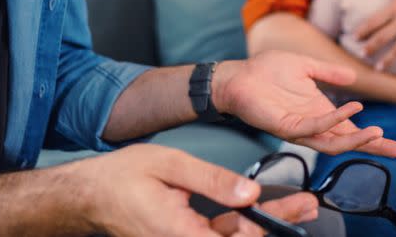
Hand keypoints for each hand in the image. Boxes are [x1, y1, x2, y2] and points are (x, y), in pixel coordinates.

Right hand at [84, 144, 318, 236]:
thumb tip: (249, 194)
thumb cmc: (122, 177)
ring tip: (296, 205)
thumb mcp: (170, 165)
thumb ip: (211, 181)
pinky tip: (258, 209)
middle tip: (307, 206)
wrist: (88, 195)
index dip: (271, 227)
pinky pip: (216, 235)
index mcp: (180, 234)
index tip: (299, 209)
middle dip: (277, 223)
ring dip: (262, 222)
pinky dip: (239, 222)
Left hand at [213, 51, 395, 159]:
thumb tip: (353, 77)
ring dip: (357, 139)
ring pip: (334, 143)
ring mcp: (300, 128)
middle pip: (350, 142)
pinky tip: (349, 110)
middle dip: (377, 147)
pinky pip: (313, 128)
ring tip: (378, 132)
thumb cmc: (267, 71)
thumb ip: (328, 73)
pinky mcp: (285, 127)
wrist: (238, 75)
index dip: (377, 138)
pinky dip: (333, 121)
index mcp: (321, 112)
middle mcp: (314, 124)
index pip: (354, 130)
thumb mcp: (305, 66)